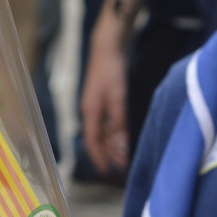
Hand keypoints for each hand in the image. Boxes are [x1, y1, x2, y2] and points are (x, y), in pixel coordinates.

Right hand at [79, 31, 128, 174]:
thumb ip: (119, 120)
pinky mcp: (102, 99)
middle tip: (124, 165)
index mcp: (90, 113)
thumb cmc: (111, 69)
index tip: (106, 171)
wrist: (107, 46)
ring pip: (103, 132)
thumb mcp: (118, 97)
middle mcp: (90, 112)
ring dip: (114, 143)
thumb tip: (121, 139)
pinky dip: (115, 132)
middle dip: (110, 153)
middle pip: (98, 140)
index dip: (99, 158)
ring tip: (126, 153)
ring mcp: (95, 106)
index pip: (92, 143)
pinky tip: (124, 135)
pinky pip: (106, 122)